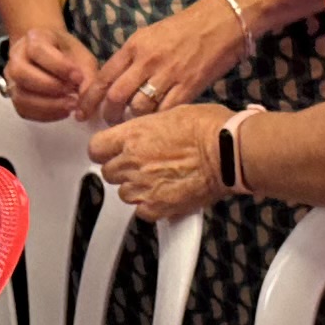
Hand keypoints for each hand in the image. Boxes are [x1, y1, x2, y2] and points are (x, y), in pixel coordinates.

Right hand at [0, 26, 98, 123]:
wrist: (52, 54)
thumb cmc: (68, 54)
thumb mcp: (82, 57)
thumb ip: (87, 76)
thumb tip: (84, 101)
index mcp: (33, 38)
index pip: (38, 50)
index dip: (58, 66)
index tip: (78, 77)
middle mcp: (16, 57)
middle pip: (22, 73)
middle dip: (50, 87)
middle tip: (73, 95)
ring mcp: (11, 78)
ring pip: (20, 95)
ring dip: (47, 105)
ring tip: (70, 106)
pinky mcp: (14, 96)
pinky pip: (23, 110)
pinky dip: (44, 115)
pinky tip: (62, 112)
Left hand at [81, 0, 248, 124]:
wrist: (221, 22)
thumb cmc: (186, 28)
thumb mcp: (151, 36)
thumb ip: (132, 58)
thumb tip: (115, 83)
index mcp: (134, 46)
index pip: (103, 77)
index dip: (89, 99)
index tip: (81, 113)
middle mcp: (147, 60)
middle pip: (116, 96)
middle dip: (109, 114)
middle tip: (109, 123)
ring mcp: (168, 74)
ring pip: (138, 107)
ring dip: (132, 120)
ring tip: (133, 126)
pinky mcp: (188, 86)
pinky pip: (164, 111)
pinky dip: (157, 121)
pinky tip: (155, 124)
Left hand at [91, 102, 227, 221]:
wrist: (229, 151)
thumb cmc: (210, 128)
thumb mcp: (172, 113)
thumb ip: (148, 128)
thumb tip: (144, 132)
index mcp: (133, 135)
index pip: (96, 148)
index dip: (104, 151)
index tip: (110, 152)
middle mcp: (132, 161)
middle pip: (108, 173)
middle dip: (122, 170)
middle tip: (142, 166)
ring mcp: (143, 185)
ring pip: (124, 194)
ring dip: (136, 188)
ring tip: (159, 180)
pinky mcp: (158, 206)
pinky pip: (142, 212)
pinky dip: (151, 207)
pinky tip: (166, 195)